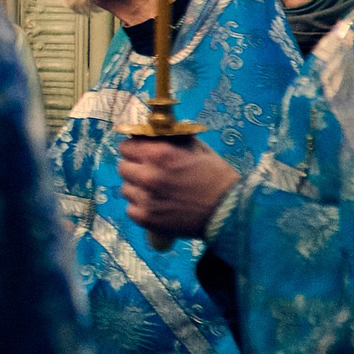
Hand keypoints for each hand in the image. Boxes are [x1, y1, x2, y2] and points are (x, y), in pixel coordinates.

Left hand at [118, 138, 240, 240]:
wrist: (230, 210)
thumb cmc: (216, 177)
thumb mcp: (197, 150)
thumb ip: (172, 141)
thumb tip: (153, 135)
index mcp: (159, 154)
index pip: (126, 147)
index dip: (134, 150)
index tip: (141, 154)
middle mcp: (148, 175)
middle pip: (123, 168)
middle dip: (135, 168)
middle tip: (149, 173)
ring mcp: (145, 199)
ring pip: (126, 189)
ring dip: (137, 189)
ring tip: (156, 192)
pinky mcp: (146, 219)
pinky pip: (131, 209)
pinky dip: (141, 207)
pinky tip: (157, 206)